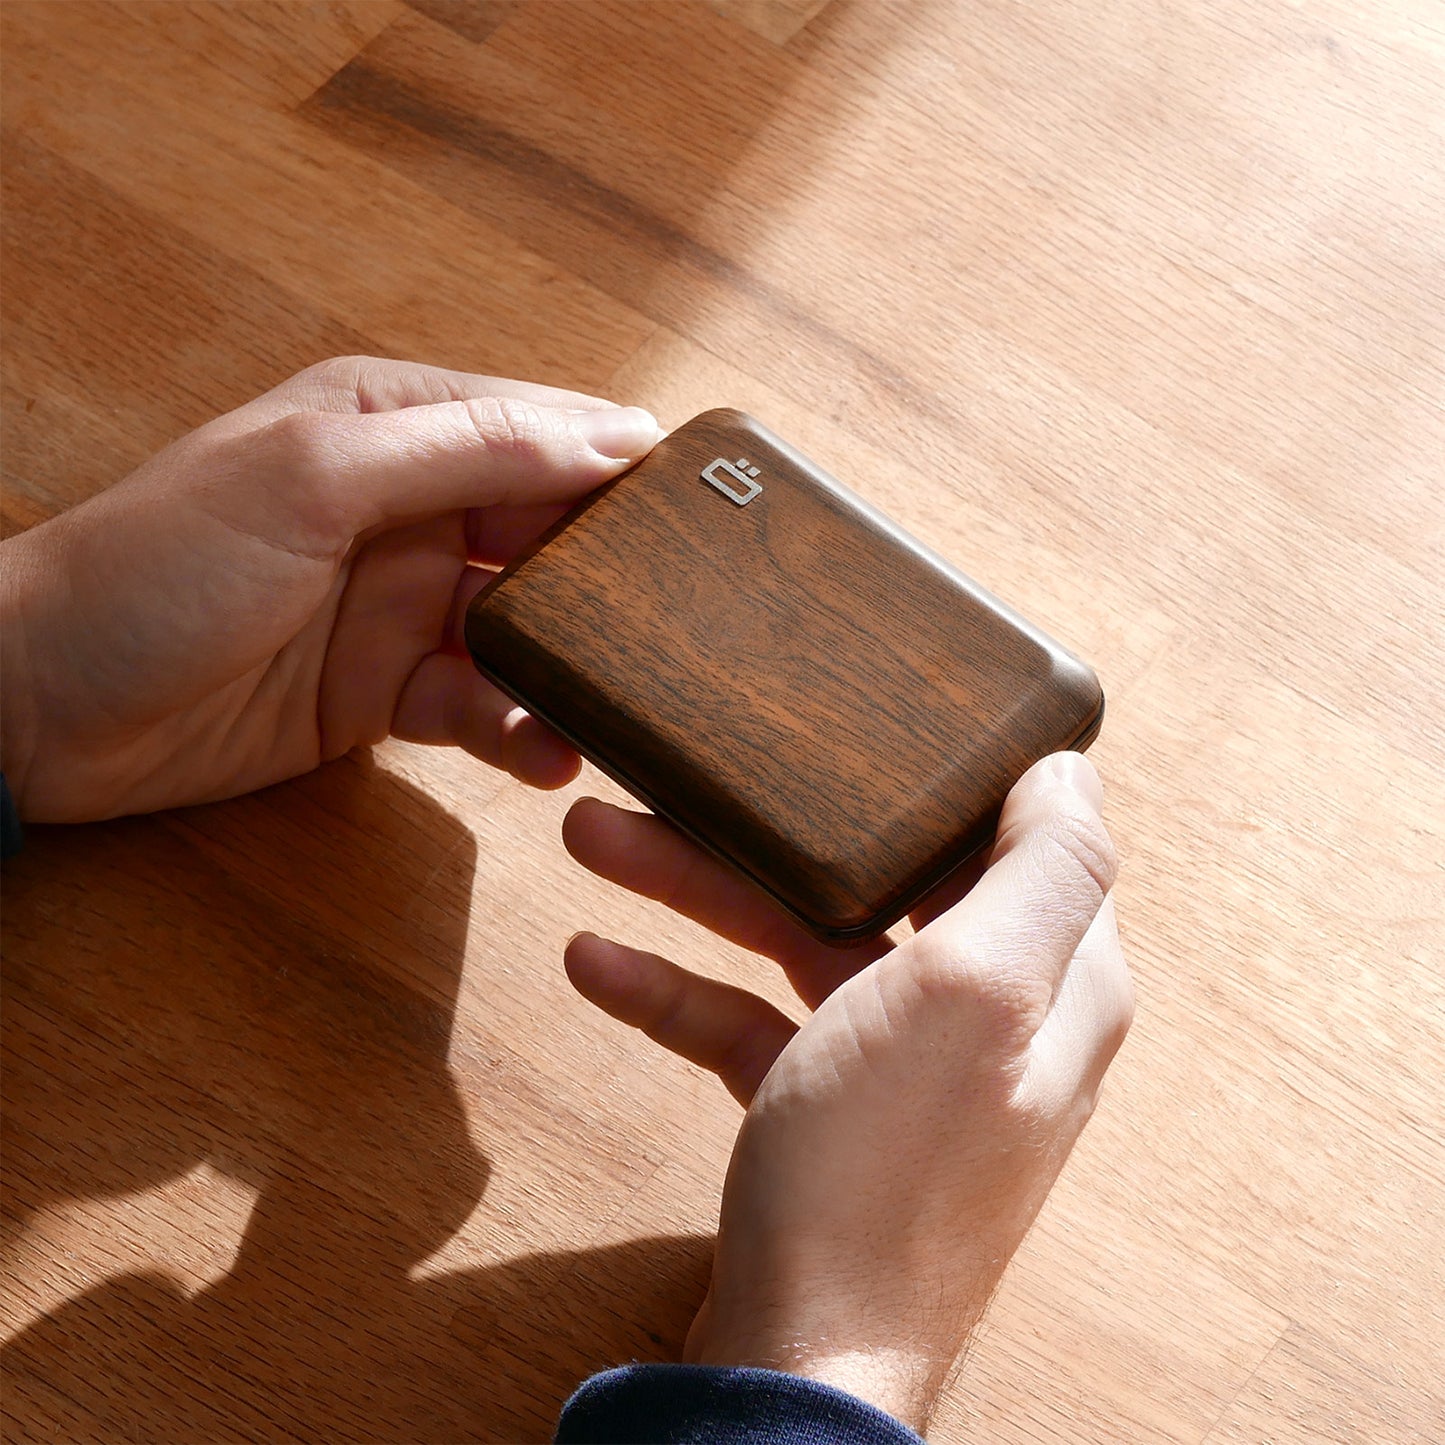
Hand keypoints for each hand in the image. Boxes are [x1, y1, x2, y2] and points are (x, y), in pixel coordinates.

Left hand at [0, 356, 658, 821]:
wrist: (45, 706)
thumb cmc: (161, 564)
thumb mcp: (316, 479)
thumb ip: (463, 451)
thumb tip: (605, 433)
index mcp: (392, 423)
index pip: (535, 426)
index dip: (618, 460)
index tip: (707, 504)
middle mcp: (408, 510)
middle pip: (544, 532)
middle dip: (609, 575)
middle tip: (690, 618)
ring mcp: (399, 607)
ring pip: (524, 629)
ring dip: (571, 665)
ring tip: (623, 700)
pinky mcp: (385, 693)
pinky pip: (480, 705)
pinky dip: (517, 728)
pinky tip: (547, 753)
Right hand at [561, 752, 1130, 1432]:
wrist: (800, 1360)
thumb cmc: (885, 1175)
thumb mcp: (975, 995)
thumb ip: (1043, 875)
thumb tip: (1069, 772)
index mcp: (1050, 982)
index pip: (1019, 840)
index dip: (947, 777)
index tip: (868, 723)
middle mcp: (986, 1023)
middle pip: (879, 885)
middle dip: (766, 833)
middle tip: (672, 776)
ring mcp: (901, 1074)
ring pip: (799, 945)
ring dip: (699, 895)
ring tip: (596, 839)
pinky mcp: (827, 1118)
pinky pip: (752, 1025)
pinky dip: (681, 991)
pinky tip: (598, 962)